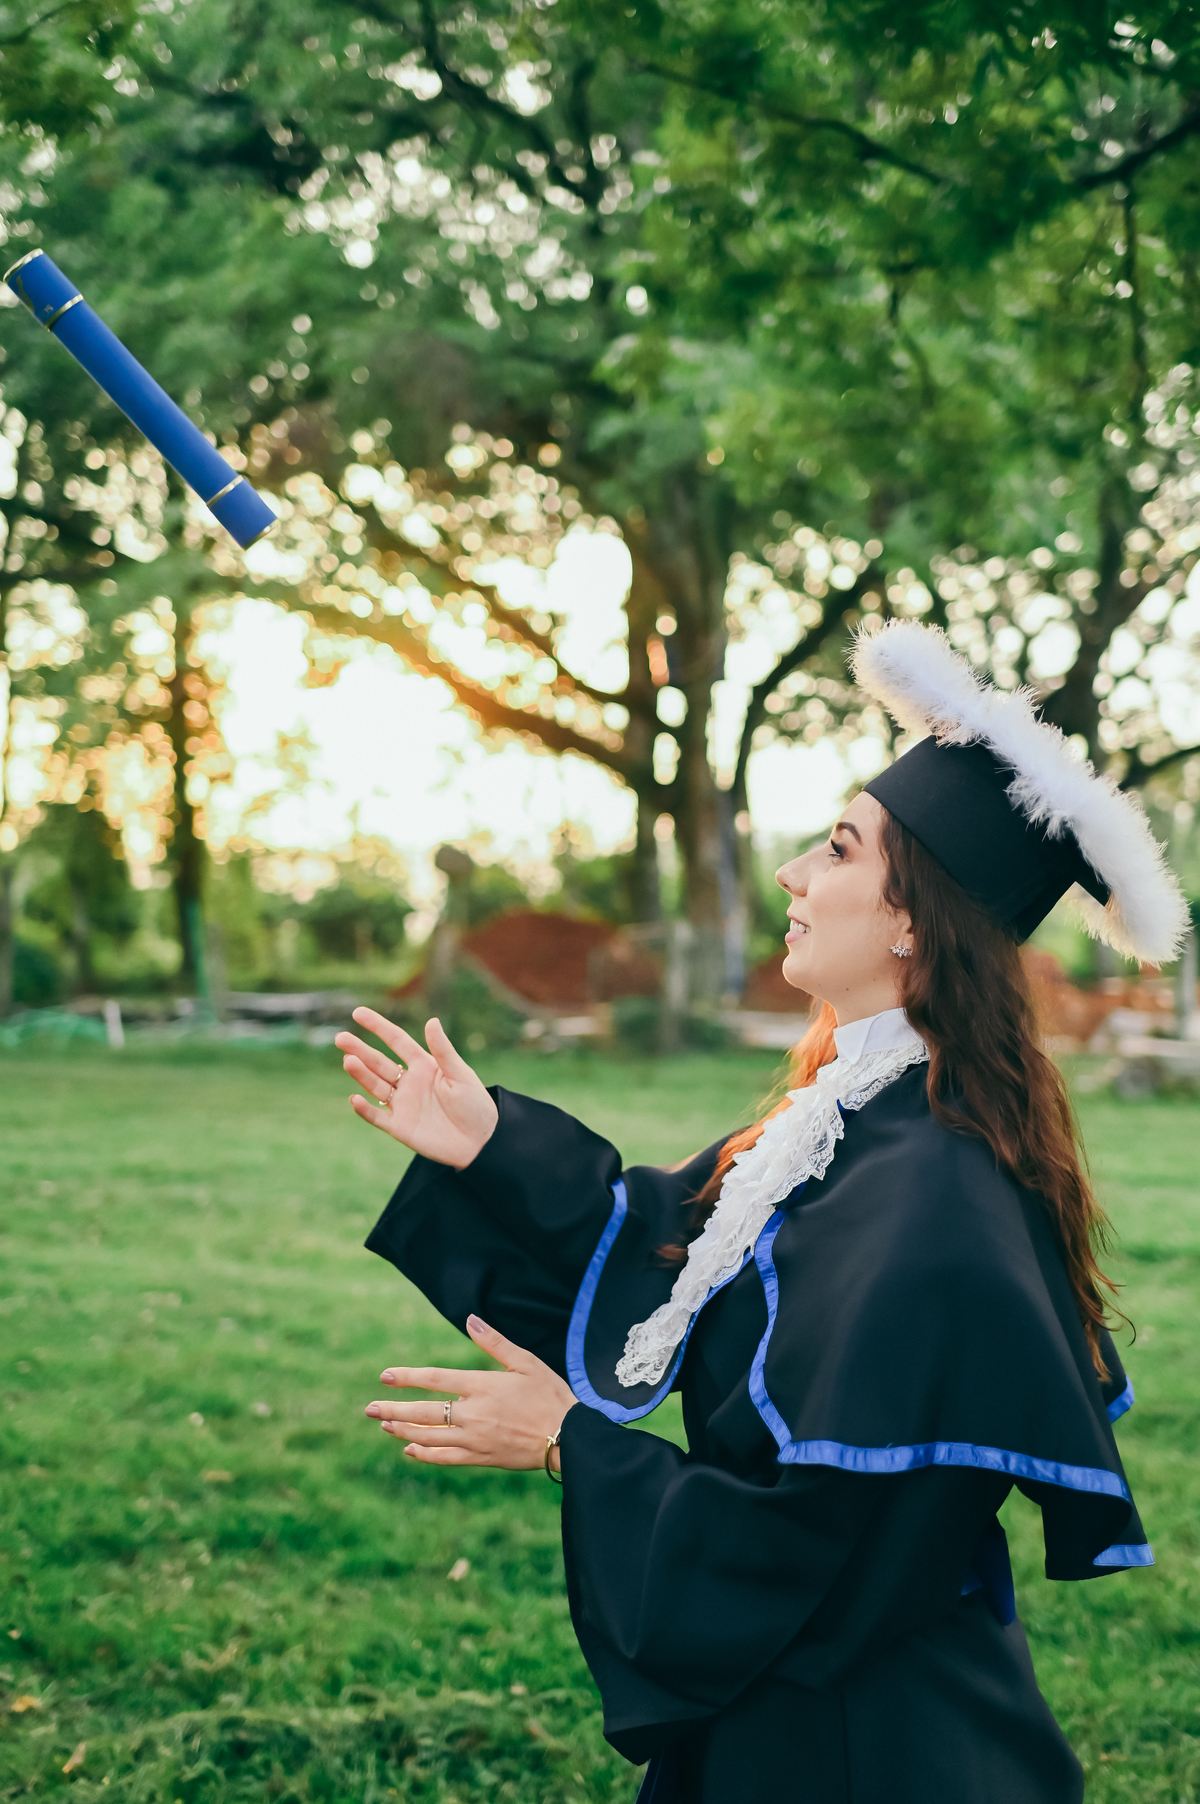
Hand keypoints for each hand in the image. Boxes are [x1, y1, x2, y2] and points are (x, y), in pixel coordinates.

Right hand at [335, 1009, 497, 1169]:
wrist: (481, 1142)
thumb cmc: (475, 1105)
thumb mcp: (461, 1074)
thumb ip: (443, 1050)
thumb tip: (431, 1021)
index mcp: (424, 1065)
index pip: (396, 1041)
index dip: (378, 1026)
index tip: (357, 1012)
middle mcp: (409, 1082)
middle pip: (379, 1062)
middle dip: (360, 1050)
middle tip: (340, 1038)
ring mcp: (403, 1104)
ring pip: (376, 1085)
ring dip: (361, 1074)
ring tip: (348, 1060)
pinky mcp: (400, 1127)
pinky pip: (377, 1117)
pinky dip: (365, 1109)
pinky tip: (354, 1098)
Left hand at [365, 1316, 576, 1471]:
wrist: (569, 1436)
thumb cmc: (550, 1394)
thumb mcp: (525, 1362)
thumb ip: (494, 1342)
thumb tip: (470, 1319)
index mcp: (482, 1386)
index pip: (436, 1379)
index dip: (408, 1377)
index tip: (385, 1375)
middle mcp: (473, 1414)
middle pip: (424, 1411)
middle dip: (394, 1408)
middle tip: (369, 1408)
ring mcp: (475, 1439)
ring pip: (430, 1436)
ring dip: (404, 1430)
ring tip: (384, 1425)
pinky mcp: (481, 1458)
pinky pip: (446, 1458)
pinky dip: (425, 1454)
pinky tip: (410, 1450)